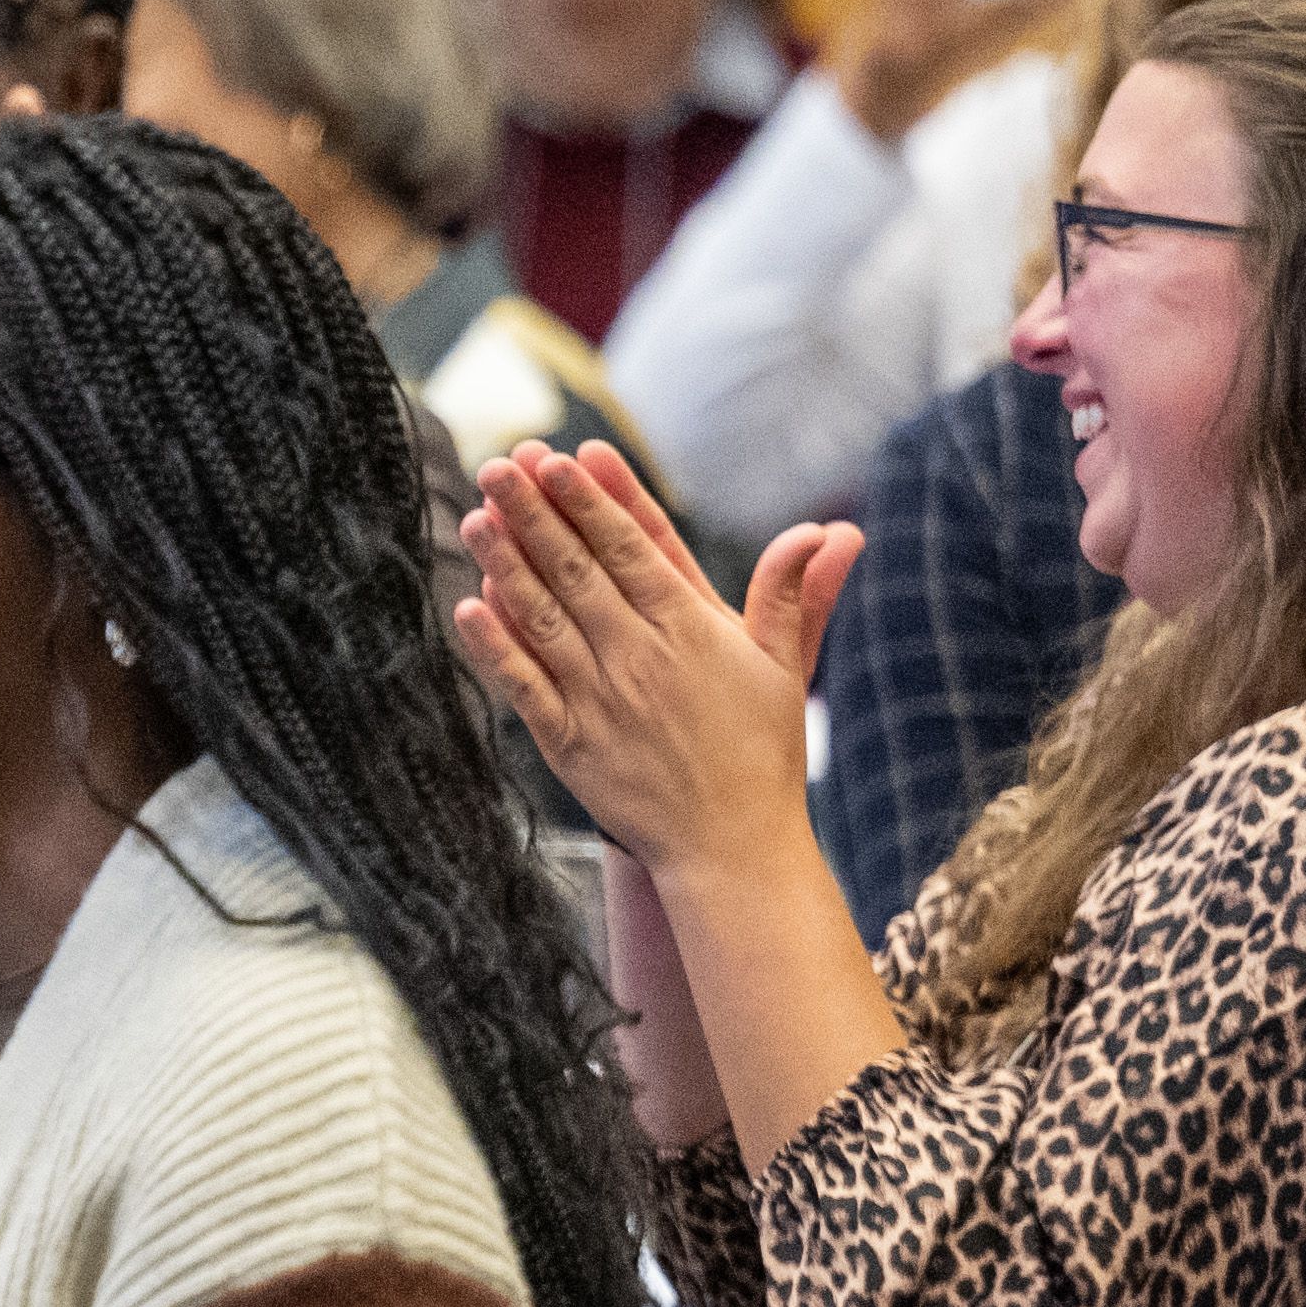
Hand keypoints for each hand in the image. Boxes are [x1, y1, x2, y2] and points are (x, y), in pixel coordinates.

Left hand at [456, 444, 850, 882]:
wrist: (732, 847)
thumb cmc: (761, 752)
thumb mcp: (784, 667)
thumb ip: (794, 594)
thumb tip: (836, 531)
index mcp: (691, 630)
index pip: (634, 551)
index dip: (594, 503)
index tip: (562, 458)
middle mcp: (640, 656)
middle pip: (579, 571)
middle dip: (536, 514)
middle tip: (500, 466)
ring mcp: (600, 698)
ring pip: (544, 619)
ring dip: (507, 566)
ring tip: (476, 516)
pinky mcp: (569, 742)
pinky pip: (524, 687)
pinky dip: (495, 648)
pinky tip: (469, 607)